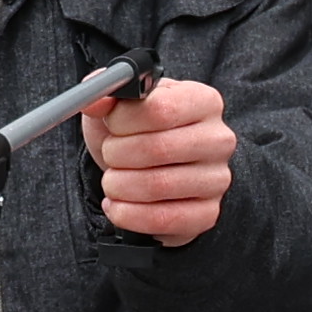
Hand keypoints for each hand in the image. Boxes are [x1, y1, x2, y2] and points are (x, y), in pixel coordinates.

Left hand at [86, 76, 236, 246]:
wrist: (146, 168)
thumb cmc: (136, 130)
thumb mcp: (118, 104)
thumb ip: (103, 92)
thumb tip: (93, 101)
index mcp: (203, 101)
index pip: (160, 109)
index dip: (122, 120)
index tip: (111, 125)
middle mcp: (218, 139)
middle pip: (157, 149)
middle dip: (117, 154)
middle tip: (109, 155)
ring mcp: (217, 179)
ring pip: (157, 186)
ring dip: (118, 185)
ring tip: (112, 180)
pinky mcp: (207, 213)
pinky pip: (162, 219)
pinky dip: (127, 214)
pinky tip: (117, 205)